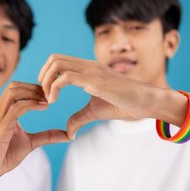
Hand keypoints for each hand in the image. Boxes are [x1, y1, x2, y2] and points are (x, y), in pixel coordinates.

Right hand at [0, 82, 68, 188]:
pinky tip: (44, 107)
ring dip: (33, 93)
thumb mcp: (30, 143)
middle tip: (50, 96)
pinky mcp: (0, 127)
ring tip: (48, 101)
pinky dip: (31, 104)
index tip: (50, 96)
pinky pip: (15, 108)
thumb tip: (68, 135)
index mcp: (3, 111)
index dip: (34, 88)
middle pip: (14, 86)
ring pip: (13, 92)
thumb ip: (46, 136)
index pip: (16, 89)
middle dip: (34, 87)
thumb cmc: (3, 156)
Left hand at [38, 54, 158, 137]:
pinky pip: (66, 77)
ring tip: (48, 100)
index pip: (58, 61)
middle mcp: (87, 66)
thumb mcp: (95, 111)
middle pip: (54, 58)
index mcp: (87, 69)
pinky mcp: (95, 81)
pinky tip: (54, 102)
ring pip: (57, 64)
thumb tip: (68, 132)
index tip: (46, 95)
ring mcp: (91, 71)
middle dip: (42, 76)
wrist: (146, 103)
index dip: (47, 76)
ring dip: (46, 82)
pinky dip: (54, 88)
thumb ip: (79, 118)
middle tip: (44, 96)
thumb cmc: (124, 104)